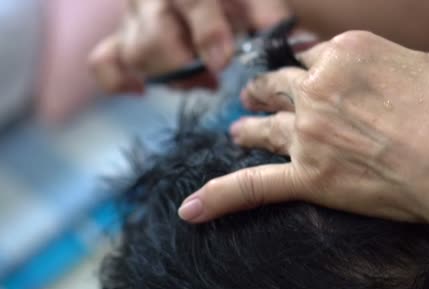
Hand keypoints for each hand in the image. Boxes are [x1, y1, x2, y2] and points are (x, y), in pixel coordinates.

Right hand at [89, 0, 289, 92]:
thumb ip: (265, 11)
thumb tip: (275, 34)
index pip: (192, 0)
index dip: (207, 32)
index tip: (222, 62)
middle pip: (153, 38)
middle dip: (184, 64)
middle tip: (214, 72)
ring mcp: (131, 18)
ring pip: (133, 55)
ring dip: (168, 77)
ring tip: (200, 77)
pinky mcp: (120, 38)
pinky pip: (104, 63)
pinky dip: (119, 81)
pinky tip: (142, 90)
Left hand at [179, 31, 428, 241]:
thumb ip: (421, 60)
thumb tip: (424, 66)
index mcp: (350, 52)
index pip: (316, 56)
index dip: (313, 67)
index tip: (311, 75)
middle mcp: (320, 88)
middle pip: (279, 84)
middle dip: (266, 89)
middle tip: (257, 96)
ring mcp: (310, 133)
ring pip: (263, 126)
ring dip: (248, 126)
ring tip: (237, 130)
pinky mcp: (310, 177)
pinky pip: (254, 187)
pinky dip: (220, 197)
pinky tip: (191, 209)